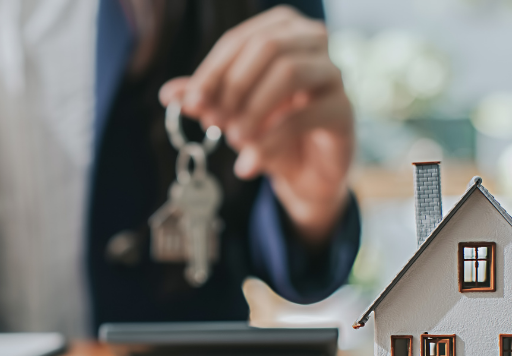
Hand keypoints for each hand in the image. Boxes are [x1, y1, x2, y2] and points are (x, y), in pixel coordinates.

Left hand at [159, 6, 353, 246]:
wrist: (304, 169)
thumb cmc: (267, 127)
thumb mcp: (230, 111)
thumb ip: (204, 99)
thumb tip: (168, 93)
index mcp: (281, 30)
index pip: (239, 40)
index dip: (211, 72)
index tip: (191, 104)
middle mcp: (312, 42)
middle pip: (266, 46)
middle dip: (232, 86)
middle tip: (213, 121)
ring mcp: (332, 74)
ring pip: (289, 72)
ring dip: (253, 109)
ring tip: (234, 139)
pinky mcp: (343, 110)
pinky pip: (305, 114)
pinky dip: (271, 139)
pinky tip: (250, 161)